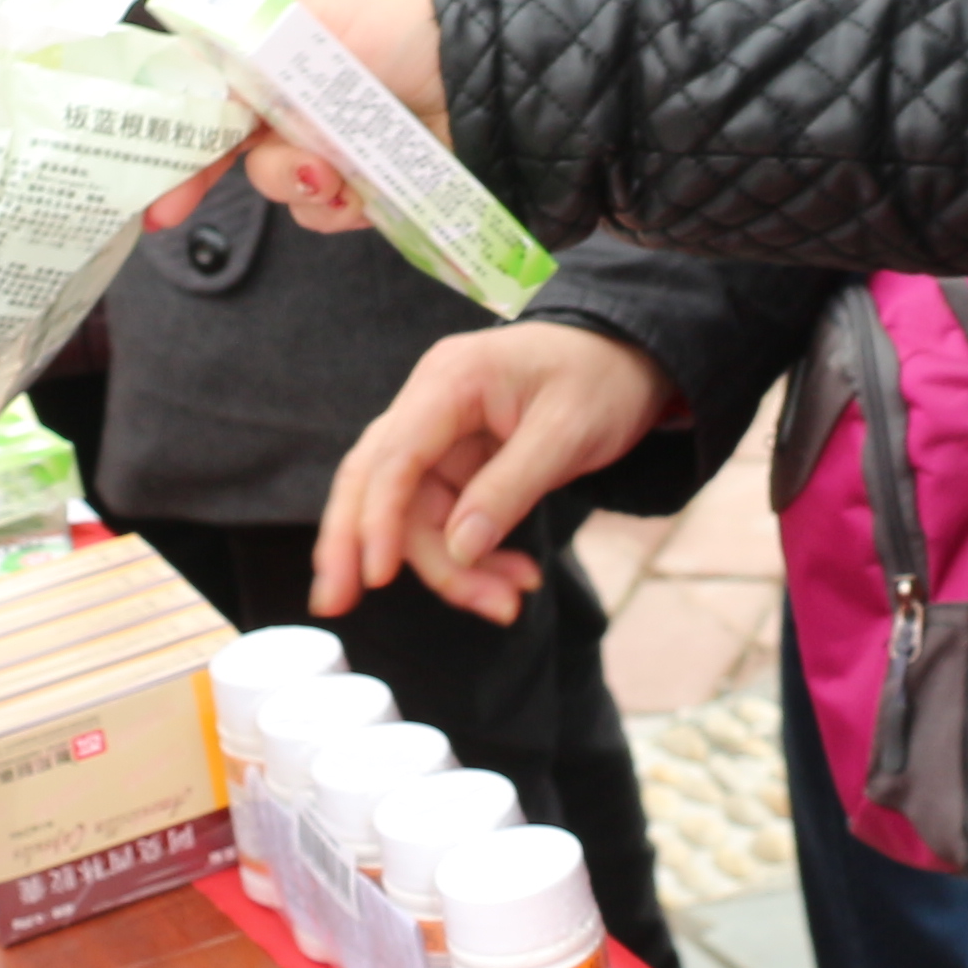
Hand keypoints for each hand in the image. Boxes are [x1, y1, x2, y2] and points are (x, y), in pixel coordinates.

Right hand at [146, 0, 444, 234]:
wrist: (484, 67)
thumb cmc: (399, 19)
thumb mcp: (307, 11)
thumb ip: (241, 50)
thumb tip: (199, 91)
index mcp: (275, 37)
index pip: (208, 88)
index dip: (178, 132)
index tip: (155, 177)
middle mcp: (298, 90)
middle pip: (237, 146)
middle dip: (235, 167)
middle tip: (197, 202)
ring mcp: (334, 138)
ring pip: (280, 184)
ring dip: (300, 184)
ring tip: (335, 172)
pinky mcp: (369, 180)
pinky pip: (325, 210)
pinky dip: (338, 207)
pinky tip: (361, 192)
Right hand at [310, 322, 669, 624]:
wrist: (630, 361)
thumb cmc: (601, 380)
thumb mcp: (568, 433)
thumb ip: (511, 489)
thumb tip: (460, 547)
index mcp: (449, 380)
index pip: (393, 455)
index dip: (377, 518)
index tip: (375, 577)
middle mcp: (430, 406)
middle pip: (374, 482)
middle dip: (359, 546)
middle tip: (337, 606)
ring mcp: (440, 437)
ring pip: (414, 516)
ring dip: (450, 570)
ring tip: (509, 603)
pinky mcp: (458, 466)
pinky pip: (446, 522)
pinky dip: (473, 560)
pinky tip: (514, 580)